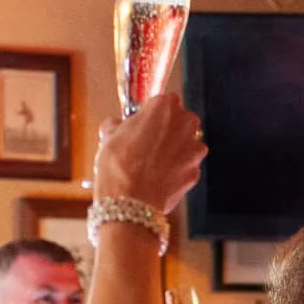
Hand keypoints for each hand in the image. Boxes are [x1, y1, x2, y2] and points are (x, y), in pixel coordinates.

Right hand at [94, 92, 205, 215]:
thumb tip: (115, 126)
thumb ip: (116, 125)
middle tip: (144, 145)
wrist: (131, 202)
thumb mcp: (108, 135)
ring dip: (171, 152)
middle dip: (164, 132)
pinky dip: (173, 172)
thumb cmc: (119, 165)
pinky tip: (156, 179)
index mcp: (165, 106)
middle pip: (178, 122)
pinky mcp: (195, 173)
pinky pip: (184, 168)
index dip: (149, 115)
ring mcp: (194, 150)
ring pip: (183, 146)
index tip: (140, 124)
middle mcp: (185, 124)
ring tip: (149, 165)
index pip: (162, 102)